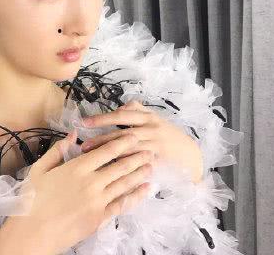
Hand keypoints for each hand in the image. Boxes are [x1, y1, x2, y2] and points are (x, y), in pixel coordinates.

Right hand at [20, 129, 153, 252]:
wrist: (34, 232)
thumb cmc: (33, 199)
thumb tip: (73, 134)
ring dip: (140, 173)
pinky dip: (136, 195)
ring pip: (125, 183)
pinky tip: (145, 189)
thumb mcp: (40, 169)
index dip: (122, 143)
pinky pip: (122, 204)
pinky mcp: (100, 218)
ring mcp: (98, 201)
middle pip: (120, 166)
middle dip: (137, 156)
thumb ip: (57, 150)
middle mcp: (92, 182)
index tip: (133, 136)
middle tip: (150, 149)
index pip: (106, 151)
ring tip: (151, 165)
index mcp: (77, 167)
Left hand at [80, 101, 203, 183]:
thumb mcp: (155, 118)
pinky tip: (109, 168)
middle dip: (101, 137)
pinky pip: (137, 162)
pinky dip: (124, 164)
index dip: (102, 118)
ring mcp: (155, 145)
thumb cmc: (169, 135)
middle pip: (122, 132)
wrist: (191, 155)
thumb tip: (121, 106)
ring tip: (91, 155)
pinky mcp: (158, 160)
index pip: (122, 115)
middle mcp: (151, 129)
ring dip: (108, 151)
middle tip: (83, 143)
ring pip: (128, 148)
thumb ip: (138, 110)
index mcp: (148, 117)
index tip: (84, 122)